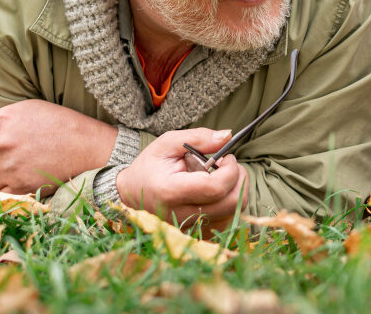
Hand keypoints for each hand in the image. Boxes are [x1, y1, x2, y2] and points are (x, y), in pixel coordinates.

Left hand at [0, 100, 117, 195]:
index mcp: (2, 120)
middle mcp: (3, 144)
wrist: (90, 146)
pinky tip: (24, 175)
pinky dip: (8, 186)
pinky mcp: (21, 186)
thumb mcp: (25, 110)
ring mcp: (11, 166)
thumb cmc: (59, 123)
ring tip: (19, 164)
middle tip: (6, 155)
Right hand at [115, 128, 248, 231]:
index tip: (226, 157)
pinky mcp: (199, 234)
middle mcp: (183, 215)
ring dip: (236, 190)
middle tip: (228, 165)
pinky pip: (229, 220)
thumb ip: (198, 138)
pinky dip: (230, 202)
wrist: (131, 195)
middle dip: (239, 179)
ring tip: (220, 176)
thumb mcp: (167, 144)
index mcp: (171, 191)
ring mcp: (191, 228)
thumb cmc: (150, 166)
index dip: (230, 170)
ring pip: (235, 213)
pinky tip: (217, 191)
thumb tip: (228, 136)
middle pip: (232, 203)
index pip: (215, 187)